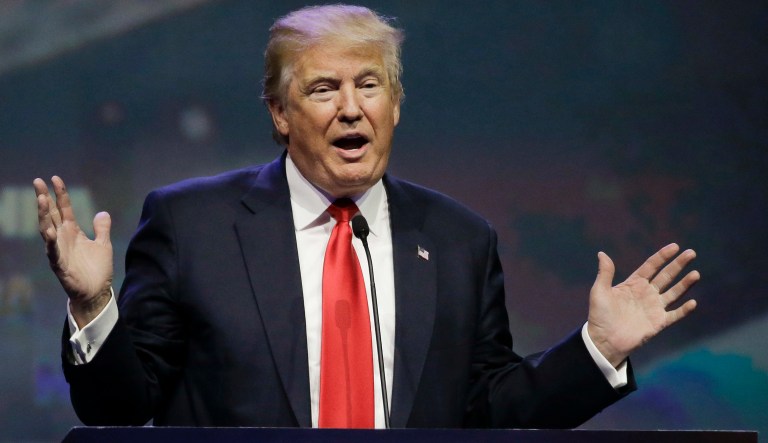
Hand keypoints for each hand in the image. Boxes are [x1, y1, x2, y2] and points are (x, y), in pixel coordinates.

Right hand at [34, 176, 112, 326]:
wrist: (95, 291)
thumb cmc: (97, 269)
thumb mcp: (103, 244)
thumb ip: (102, 228)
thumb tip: (103, 212)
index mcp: (73, 231)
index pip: (64, 208)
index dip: (60, 194)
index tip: (55, 178)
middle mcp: (62, 237)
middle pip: (51, 214)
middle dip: (44, 198)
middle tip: (38, 181)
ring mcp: (59, 249)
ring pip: (47, 229)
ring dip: (43, 215)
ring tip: (41, 199)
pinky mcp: (59, 263)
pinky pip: (52, 251)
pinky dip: (50, 241)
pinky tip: (48, 231)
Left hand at [587, 243, 698, 366]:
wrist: (604, 340)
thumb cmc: (600, 316)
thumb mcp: (599, 292)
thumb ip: (605, 273)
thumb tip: (602, 253)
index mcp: (633, 284)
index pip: (651, 266)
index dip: (663, 256)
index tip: (675, 246)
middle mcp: (646, 293)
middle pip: (666, 276)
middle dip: (678, 265)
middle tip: (691, 253)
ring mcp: (654, 308)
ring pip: (674, 292)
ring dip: (685, 284)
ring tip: (696, 274)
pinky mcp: (658, 323)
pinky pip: (675, 315)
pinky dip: (684, 310)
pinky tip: (692, 302)